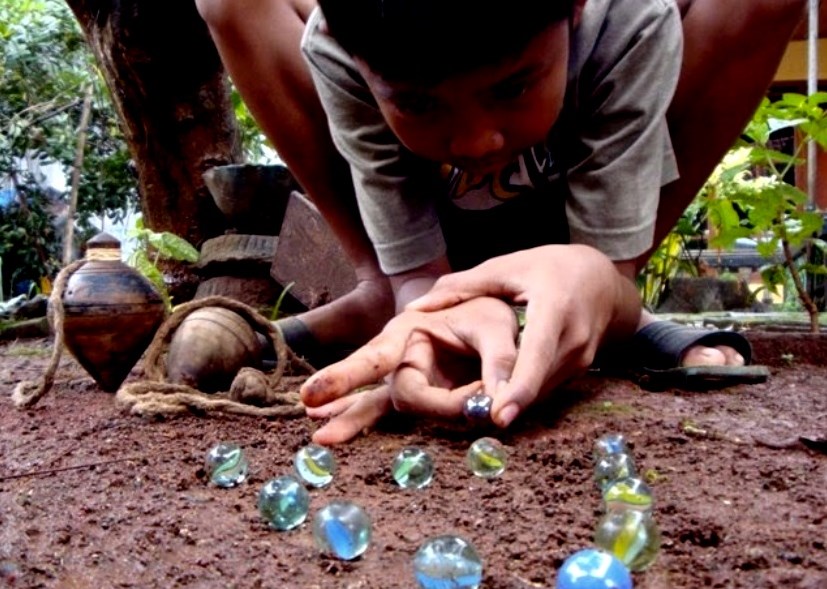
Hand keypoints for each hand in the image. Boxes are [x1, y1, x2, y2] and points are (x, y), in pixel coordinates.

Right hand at [300, 297, 518, 443]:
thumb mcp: (498, 331)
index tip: (316, 393)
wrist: (497, 308)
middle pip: (382, 391)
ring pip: (376, 403)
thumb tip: (501, 410)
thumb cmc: (491, 312)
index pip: (376, 360)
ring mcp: (405, 375)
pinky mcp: (418, 391)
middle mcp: (398, 354)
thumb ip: (500, 366)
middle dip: (351, 407)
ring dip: (350, 418)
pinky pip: (389, 410)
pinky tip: (332, 426)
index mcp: (409, 331)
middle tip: (307, 407)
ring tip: (320, 435)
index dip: (345, 377)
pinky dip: (364, 419)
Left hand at [406, 244, 640, 426]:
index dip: (519, 388)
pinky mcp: (580, 370)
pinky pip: (546, 389)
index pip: (537, 355)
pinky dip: (522, 394)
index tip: (499, 416)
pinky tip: (497, 398)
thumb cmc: (547, 267)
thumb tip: (413, 308)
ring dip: (511, 403)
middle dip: (505, 403)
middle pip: (536, 382)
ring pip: (540, 392)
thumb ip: (459, 288)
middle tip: (469, 419)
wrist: (600, 278)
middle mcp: (574, 337)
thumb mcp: (504, 268)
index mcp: (554, 307)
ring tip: (476, 411)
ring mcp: (582, 358)